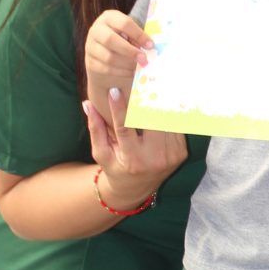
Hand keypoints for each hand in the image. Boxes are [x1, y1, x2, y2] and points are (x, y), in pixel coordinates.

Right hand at [83, 86, 187, 200]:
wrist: (137, 190)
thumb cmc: (115, 167)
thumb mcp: (101, 153)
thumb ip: (95, 128)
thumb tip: (86, 104)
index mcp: (133, 160)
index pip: (125, 129)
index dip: (119, 109)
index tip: (114, 91)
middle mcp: (155, 158)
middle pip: (151, 121)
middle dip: (144, 100)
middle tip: (138, 79)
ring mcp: (171, 156)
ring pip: (164, 121)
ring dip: (158, 102)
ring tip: (151, 81)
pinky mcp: (181, 152)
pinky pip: (174, 127)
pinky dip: (168, 113)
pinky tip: (162, 98)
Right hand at [85, 8, 152, 105]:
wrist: (104, 56)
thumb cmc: (123, 40)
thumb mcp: (130, 34)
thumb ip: (138, 38)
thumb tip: (151, 48)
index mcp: (109, 17)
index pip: (124, 23)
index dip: (138, 34)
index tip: (151, 45)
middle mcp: (96, 30)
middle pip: (110, 39)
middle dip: (130, 51)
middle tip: (144, 59)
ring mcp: (90, 46)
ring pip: (108, 57)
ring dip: (126, 64)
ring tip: (139, 67)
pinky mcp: (90, 62)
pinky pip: (106, 69)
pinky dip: (121, 72)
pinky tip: (131, 72)